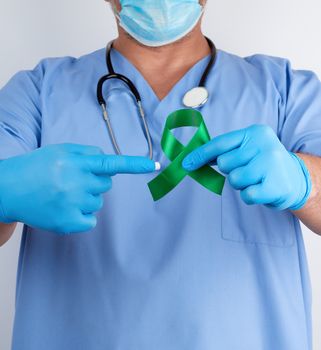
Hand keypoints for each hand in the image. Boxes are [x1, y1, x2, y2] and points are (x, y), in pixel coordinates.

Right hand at [0, 143, 157, 233]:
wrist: (8, 189)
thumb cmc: (36, 167)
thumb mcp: (59, 151)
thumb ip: (86, 152)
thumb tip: (107, 160)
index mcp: (75, 163)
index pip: (111, 163)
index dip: (135, 164)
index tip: (154, 166)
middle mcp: (76, 183)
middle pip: (106, 184)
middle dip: (94, 181)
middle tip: (71, 180)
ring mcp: (73, 205)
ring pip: (98, 202)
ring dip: (86, 198)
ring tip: (62, 194)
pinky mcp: (68, 223)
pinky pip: (91, 220)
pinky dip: (82, 215)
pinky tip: (64, 208)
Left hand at [182, 124, 310, 209]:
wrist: (295, 178)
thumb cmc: (264, 163)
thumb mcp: (248, 149)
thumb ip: (225, 151)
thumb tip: (194, 158)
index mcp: (255, 132)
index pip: (220, 143)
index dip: (200, 154)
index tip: (186, 163)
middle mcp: (264, 145)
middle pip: (224, 163)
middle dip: (231, 170)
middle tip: (248, 169)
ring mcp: (270, 165)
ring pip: (234, 180)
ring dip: (241, 184)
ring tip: (256, 179)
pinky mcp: (274, 185)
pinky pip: (246, 195)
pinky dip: (249, 196)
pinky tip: (261, 189)